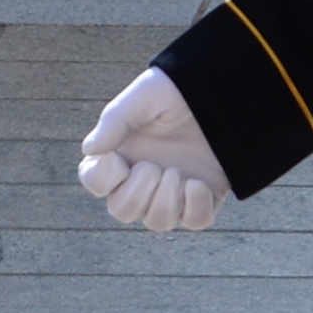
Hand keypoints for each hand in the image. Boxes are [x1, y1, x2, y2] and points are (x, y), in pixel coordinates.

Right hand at [77, 68, 232, 232]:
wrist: (223, 91)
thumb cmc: (178, 90)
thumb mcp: (144, 96)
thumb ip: (114, 120)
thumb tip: (89, 149)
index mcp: (122, 151)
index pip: (95, 182)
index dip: (102, 179)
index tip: (118, 158)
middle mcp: (144, 176)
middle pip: (122, 211)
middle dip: (138, 192)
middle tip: (154, 166)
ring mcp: (173, 189)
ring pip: (158, 222)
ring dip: (166, 200)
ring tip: (179, 172)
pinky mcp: (203, 196)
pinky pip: (195, 221)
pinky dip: (195, 206)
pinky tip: (198, 182)